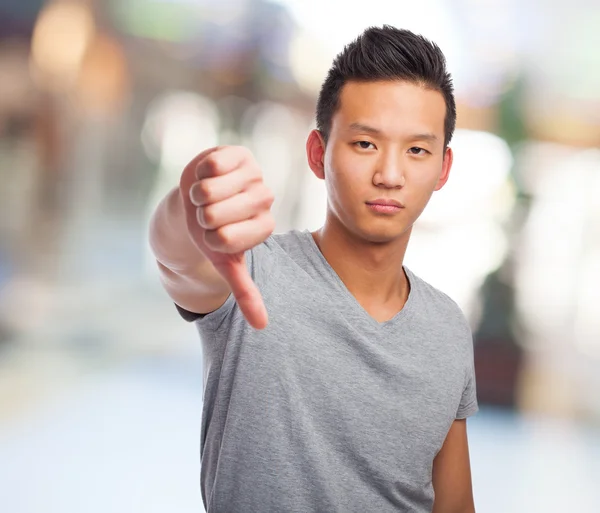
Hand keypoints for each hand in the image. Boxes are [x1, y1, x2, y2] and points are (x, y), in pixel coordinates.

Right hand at [179, 146, 274, 328]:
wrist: (199, 200)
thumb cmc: (213, 232)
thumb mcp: (227, 263)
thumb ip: (246, 292)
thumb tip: (262, 327)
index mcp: (264, 227)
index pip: (225, 240)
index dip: (208, 238)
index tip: (215, 234)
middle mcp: (265, 199)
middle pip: (215, 216)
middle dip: (200, 217)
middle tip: (208, 213)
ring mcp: (254, 174)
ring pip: (209, 191)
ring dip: (197, 196)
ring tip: (206, 196)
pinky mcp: (239, 154)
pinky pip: (211, 165)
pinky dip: (199, 174)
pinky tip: (208, 176)